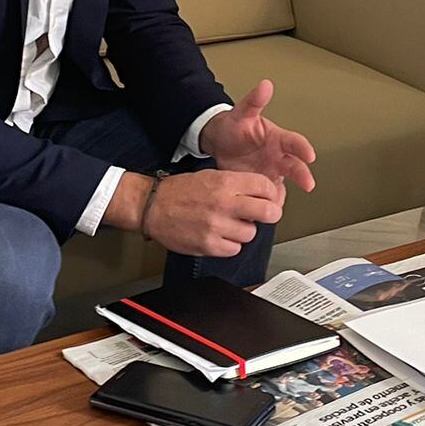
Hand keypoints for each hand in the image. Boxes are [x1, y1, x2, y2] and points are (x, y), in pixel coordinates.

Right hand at [139, 169, 284, 256]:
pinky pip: (234, 249)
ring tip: (230, 225)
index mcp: (225, 183)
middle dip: (270, 214)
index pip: (266, 187)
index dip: (272, 194)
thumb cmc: (179, 190)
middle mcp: (223, 203)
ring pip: (251, 234)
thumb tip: (262, 194)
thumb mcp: (211, 176)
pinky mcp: (208, 245)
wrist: (152, 205)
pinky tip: (220, 235)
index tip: (269, 199)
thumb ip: (237, 184)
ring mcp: (216, 226)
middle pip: (268, 212)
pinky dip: (230, 245)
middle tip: (264, 215)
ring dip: (244, 231)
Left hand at [200, 80, 316, 191]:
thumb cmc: (234, 126)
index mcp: (278, 139)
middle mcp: (278, 156)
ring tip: (278, 200)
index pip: (295, 142)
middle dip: (303, 174)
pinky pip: (270, 195)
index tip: (310, 155)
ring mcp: (271, 172)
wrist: (219, 142)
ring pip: (284, 184)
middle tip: (308, 183)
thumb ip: (255, 100)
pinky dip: (270, 202)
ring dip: (283, 192)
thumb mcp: (242, 112)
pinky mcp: (261, 184)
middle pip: (295, 166)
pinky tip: (267, 207)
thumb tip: (265, 85)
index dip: (303, 148)